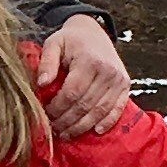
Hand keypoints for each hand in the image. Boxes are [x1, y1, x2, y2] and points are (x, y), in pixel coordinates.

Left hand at [32, 14, 128, 138]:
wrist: (93, 32)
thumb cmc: (70, 40)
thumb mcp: (53, 43)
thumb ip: (46, 62)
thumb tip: (41, 84)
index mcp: (89, 61)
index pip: (72, 93)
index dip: (58, 108)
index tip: (46, 114)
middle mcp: (108, 71)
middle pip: (85, 105)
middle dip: (68, 121)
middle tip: (54, 129)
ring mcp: (119, 79)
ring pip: (100, 111)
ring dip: (82, 126)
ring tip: (67, 134)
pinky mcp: (125, 85)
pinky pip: (117, 109)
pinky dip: (107, 122)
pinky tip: (95, 131)